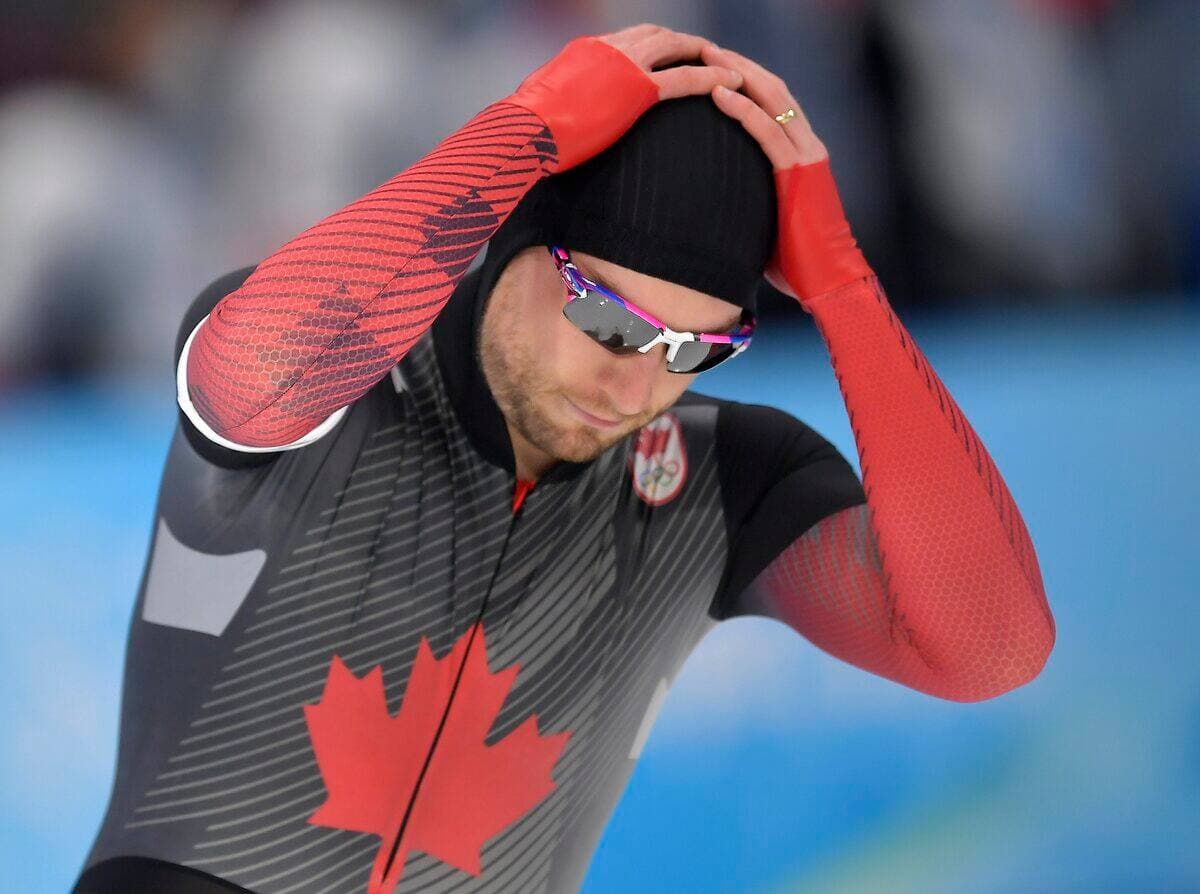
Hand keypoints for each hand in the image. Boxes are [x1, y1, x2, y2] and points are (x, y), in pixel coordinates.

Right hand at [506, 25, 743, 172]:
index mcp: (587, 49)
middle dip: (685, 43)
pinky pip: (685, 78)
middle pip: (658, 34)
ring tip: (727, 67)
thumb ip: (568, 102)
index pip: (630, 38)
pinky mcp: (636, 88)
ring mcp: (623, 63)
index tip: (673, 54)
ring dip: (704, 54)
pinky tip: (731, 84)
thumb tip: (566, 118)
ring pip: (676, 47)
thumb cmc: (526, 132)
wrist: (524, 132)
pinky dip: (711, 77)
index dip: (658, 45)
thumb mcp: (547, 108)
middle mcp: (608, 47)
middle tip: (707, 56)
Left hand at [701, 44, 871, 307]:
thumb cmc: (797, 264)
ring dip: (737, 75)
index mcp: (800, 155)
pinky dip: (743, 110)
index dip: (743, 80)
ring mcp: (808, 156)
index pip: (771, 103)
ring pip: (772, 99)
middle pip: (772, 89)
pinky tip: (719, 94)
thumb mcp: (765, 224)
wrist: (830, 283)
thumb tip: (709, 212)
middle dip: (737, 65)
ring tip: (707, 58)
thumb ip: (747, 205)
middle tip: (704, 48)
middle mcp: (808, 147)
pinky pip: (768, 132)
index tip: (711, 66)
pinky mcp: (803, 172)